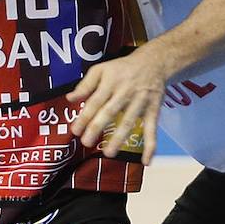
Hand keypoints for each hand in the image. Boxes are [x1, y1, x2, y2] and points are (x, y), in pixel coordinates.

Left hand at [67, 47, 172, 163]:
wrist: (154, 62)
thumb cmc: (122, 68)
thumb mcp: (102, 69)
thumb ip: (86, 84)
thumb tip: (70, 98)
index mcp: (110, 81)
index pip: (95, 101)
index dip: (84, 116)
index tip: (75, 131)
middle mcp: (125, 92)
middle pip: (110, 111)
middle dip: (97, 127)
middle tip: (86, 142)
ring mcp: (140, 101)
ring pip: (129, 121)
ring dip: (120, 138)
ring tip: (109, 153)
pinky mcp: (153, 109)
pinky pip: (152, 129)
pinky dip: (151, 145)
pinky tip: (146, 161)